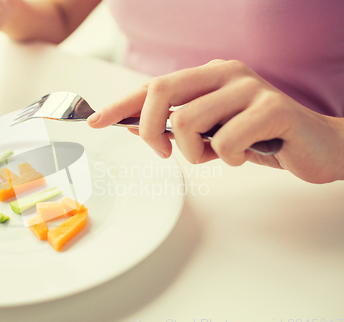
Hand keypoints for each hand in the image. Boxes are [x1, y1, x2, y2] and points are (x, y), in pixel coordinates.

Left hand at [87, 60, 343, 183]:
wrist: (316, 144)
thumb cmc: (257, 137)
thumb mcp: (211, 131)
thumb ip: (177, 125)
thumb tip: (132, 125)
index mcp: (207, 75)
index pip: (152, 86)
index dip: (120, 105)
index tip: (94, 122)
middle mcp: (225, 73)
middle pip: (161, 93)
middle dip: (150, 131)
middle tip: (164, 153)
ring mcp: (250, 87)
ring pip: (188, 122)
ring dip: (195, 153)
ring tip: (219, 155)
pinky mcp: (273, 108)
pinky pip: (225, 142)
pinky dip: (229, 159)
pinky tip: (246, 155)